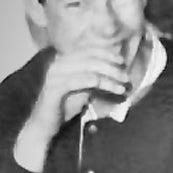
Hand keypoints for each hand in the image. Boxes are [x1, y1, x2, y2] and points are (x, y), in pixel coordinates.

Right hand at [14, 45, 129, 172]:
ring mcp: (55, 75)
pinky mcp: (53, 88)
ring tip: (122, 87)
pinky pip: (76, 81)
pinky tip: (107, 87)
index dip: (106, 53)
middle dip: (111, 68)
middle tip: (126, 78)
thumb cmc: (67, 104)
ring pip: (87, 70)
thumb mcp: (85, 87)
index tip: (122, 61)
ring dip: (108, 78)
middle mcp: (58, 64)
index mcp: (65, 60)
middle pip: (90, 59)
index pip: (88, 50)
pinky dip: (94, 82)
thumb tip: (117, 69)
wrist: (47, 123)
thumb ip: (96, 76)